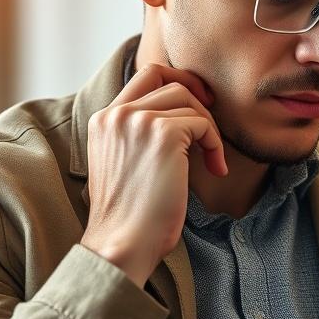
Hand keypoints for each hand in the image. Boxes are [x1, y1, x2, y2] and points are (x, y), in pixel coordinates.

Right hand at [80, 63, 226, 286]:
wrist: (122, 243)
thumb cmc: (130, 216)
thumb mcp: (125, 163)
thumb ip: (139, 135)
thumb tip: (183, 118)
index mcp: (103, 120)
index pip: (144, 75)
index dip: (177, 80)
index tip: (199, 101)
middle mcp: (116, 114)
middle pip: (169, 80)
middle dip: (197, 100)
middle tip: (211, 128)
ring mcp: (138, 121)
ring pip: (188, 100)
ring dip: (208, 128)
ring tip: (211, 159)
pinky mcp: (164, 135)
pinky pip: (203, 124)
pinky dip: (215, 144)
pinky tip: (215, 169)